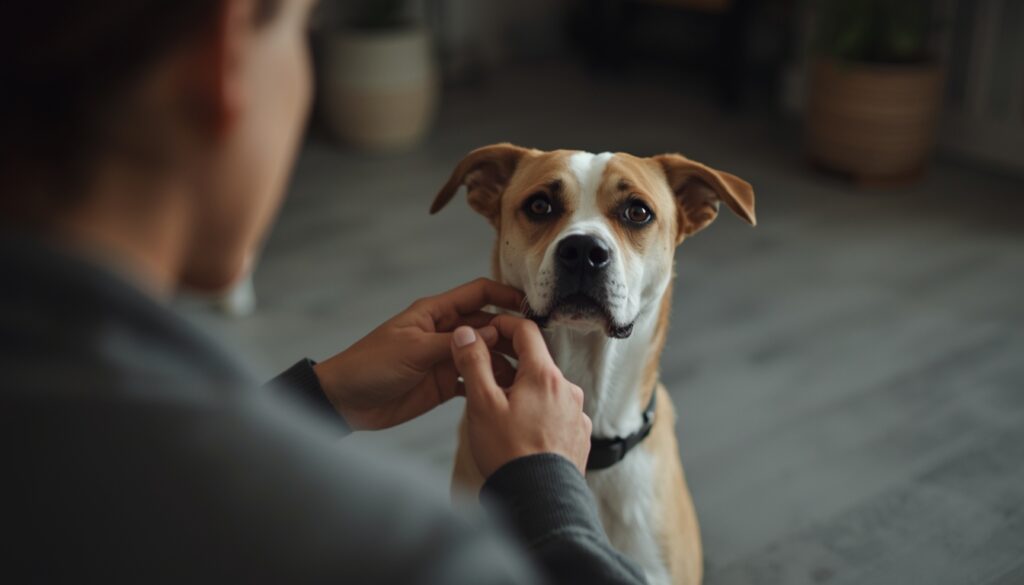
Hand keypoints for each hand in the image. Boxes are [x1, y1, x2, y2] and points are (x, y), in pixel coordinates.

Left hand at [314, 279, 522, 429]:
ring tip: (527, 375)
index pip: (478, 294)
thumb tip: (493, 330)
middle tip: (536, 349)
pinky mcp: (444, 384)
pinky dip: (489, 384)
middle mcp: (445, 332)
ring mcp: (445, 358)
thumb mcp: (413, 350)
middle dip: (512, 333)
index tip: (532, 306)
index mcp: (435, 313)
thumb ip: (453, 343)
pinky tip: (506, 393)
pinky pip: (474, 380)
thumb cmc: (371, 365)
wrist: (345, 401)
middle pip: (488, 325)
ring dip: (504, 362)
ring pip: (485, 354)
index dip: (506, 296)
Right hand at [450, 315, 591, 476]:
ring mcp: (576, 413)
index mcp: (544, 375)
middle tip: (483, 369)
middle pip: (536, 361)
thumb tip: (466, 334)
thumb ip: (474, 363)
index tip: (486, 330)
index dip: (502, 325)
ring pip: (546, 388)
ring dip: (523, 389)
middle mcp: (567, 389)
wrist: (540, 500)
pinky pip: (556, 412)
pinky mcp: (579, 435)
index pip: (526, 330)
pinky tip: (521, 428)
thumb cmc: (509, 453)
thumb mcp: (482, 404)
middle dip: (509, 360)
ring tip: (498, 407)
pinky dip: (538, 412)